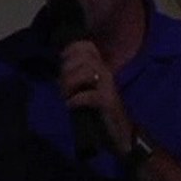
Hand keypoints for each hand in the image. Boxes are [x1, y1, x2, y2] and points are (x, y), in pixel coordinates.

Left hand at [58, 39, 132, 156]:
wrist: (121, 133)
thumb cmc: (102, 112)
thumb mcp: (89, 91)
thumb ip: (77, 81)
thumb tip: (59, 76)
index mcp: (100, 69)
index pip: (88, 47)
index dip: (72, 49)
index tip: (62, 59)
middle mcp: (106, 73)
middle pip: (84, 57)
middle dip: (67, 70)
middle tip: (62, 87)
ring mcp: (108, 87)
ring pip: (87, 72)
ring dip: (70, 83)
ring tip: (66, 96)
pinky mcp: (107, 102)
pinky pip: (89, 95)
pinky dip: (76, 99)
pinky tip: (71, 105)